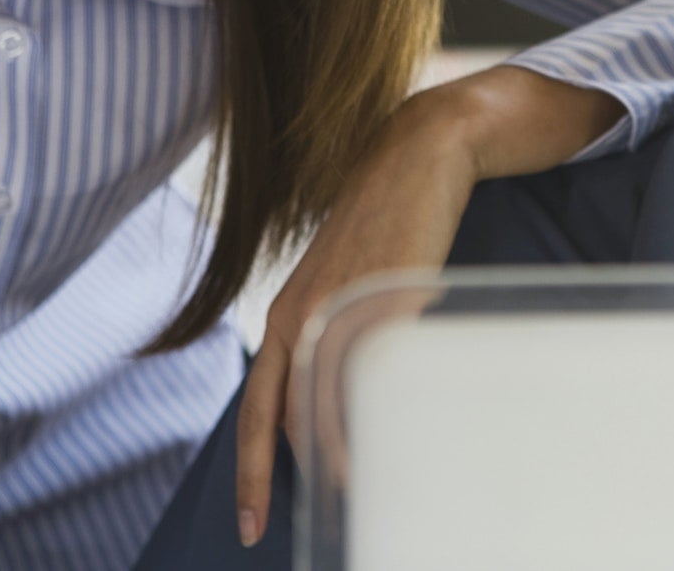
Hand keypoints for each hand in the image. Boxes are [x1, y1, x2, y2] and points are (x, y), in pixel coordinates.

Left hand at [233, 65, 623, 545]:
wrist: (420, 150)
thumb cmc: (388, 218)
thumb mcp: (346, 279)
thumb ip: (335, 331)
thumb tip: (340, 392)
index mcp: (288, 314)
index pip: (259, 411)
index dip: (252, 471)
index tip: (253, 523)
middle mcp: (303, 314)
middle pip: (290, 417)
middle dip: (297, 474)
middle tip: (311, 519)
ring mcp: (344, 303)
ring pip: (330, 400)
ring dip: (341, 451)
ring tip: (356, 491)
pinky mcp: (388, 292)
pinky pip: (376, 370)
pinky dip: (376, 410)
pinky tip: (388, 435)